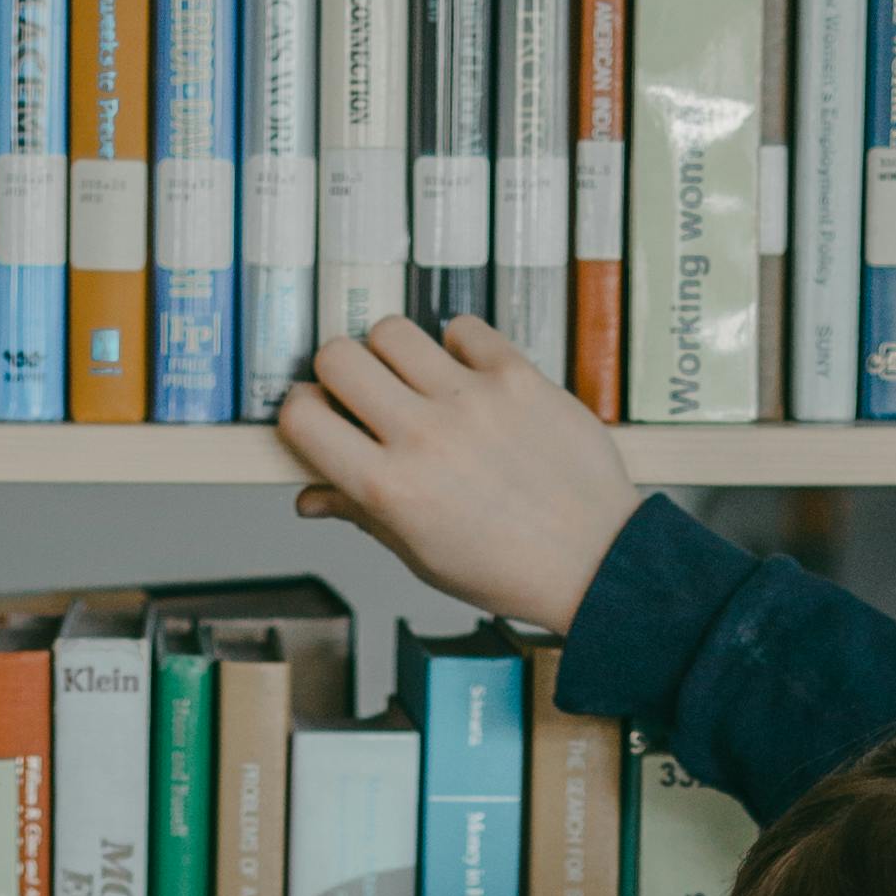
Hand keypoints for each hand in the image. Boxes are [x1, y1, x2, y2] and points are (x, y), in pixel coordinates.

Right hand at [275, 314, 645, 638]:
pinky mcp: (516, 375)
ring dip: (392, 351)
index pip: (302, 417)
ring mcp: (471, 400)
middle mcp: (423, 437)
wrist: (594, 561)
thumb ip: (362, 514)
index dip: (301, 411)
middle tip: (363, 393)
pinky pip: (462, 327)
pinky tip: (468, 376)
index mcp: (390, 490)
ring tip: (416, 381)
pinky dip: (457, 345)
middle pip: (337, 355)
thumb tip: (309, 495)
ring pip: (392, 330)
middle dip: (337, 371)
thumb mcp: (421, 556)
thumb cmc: (504, 569)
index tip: (320, 419)